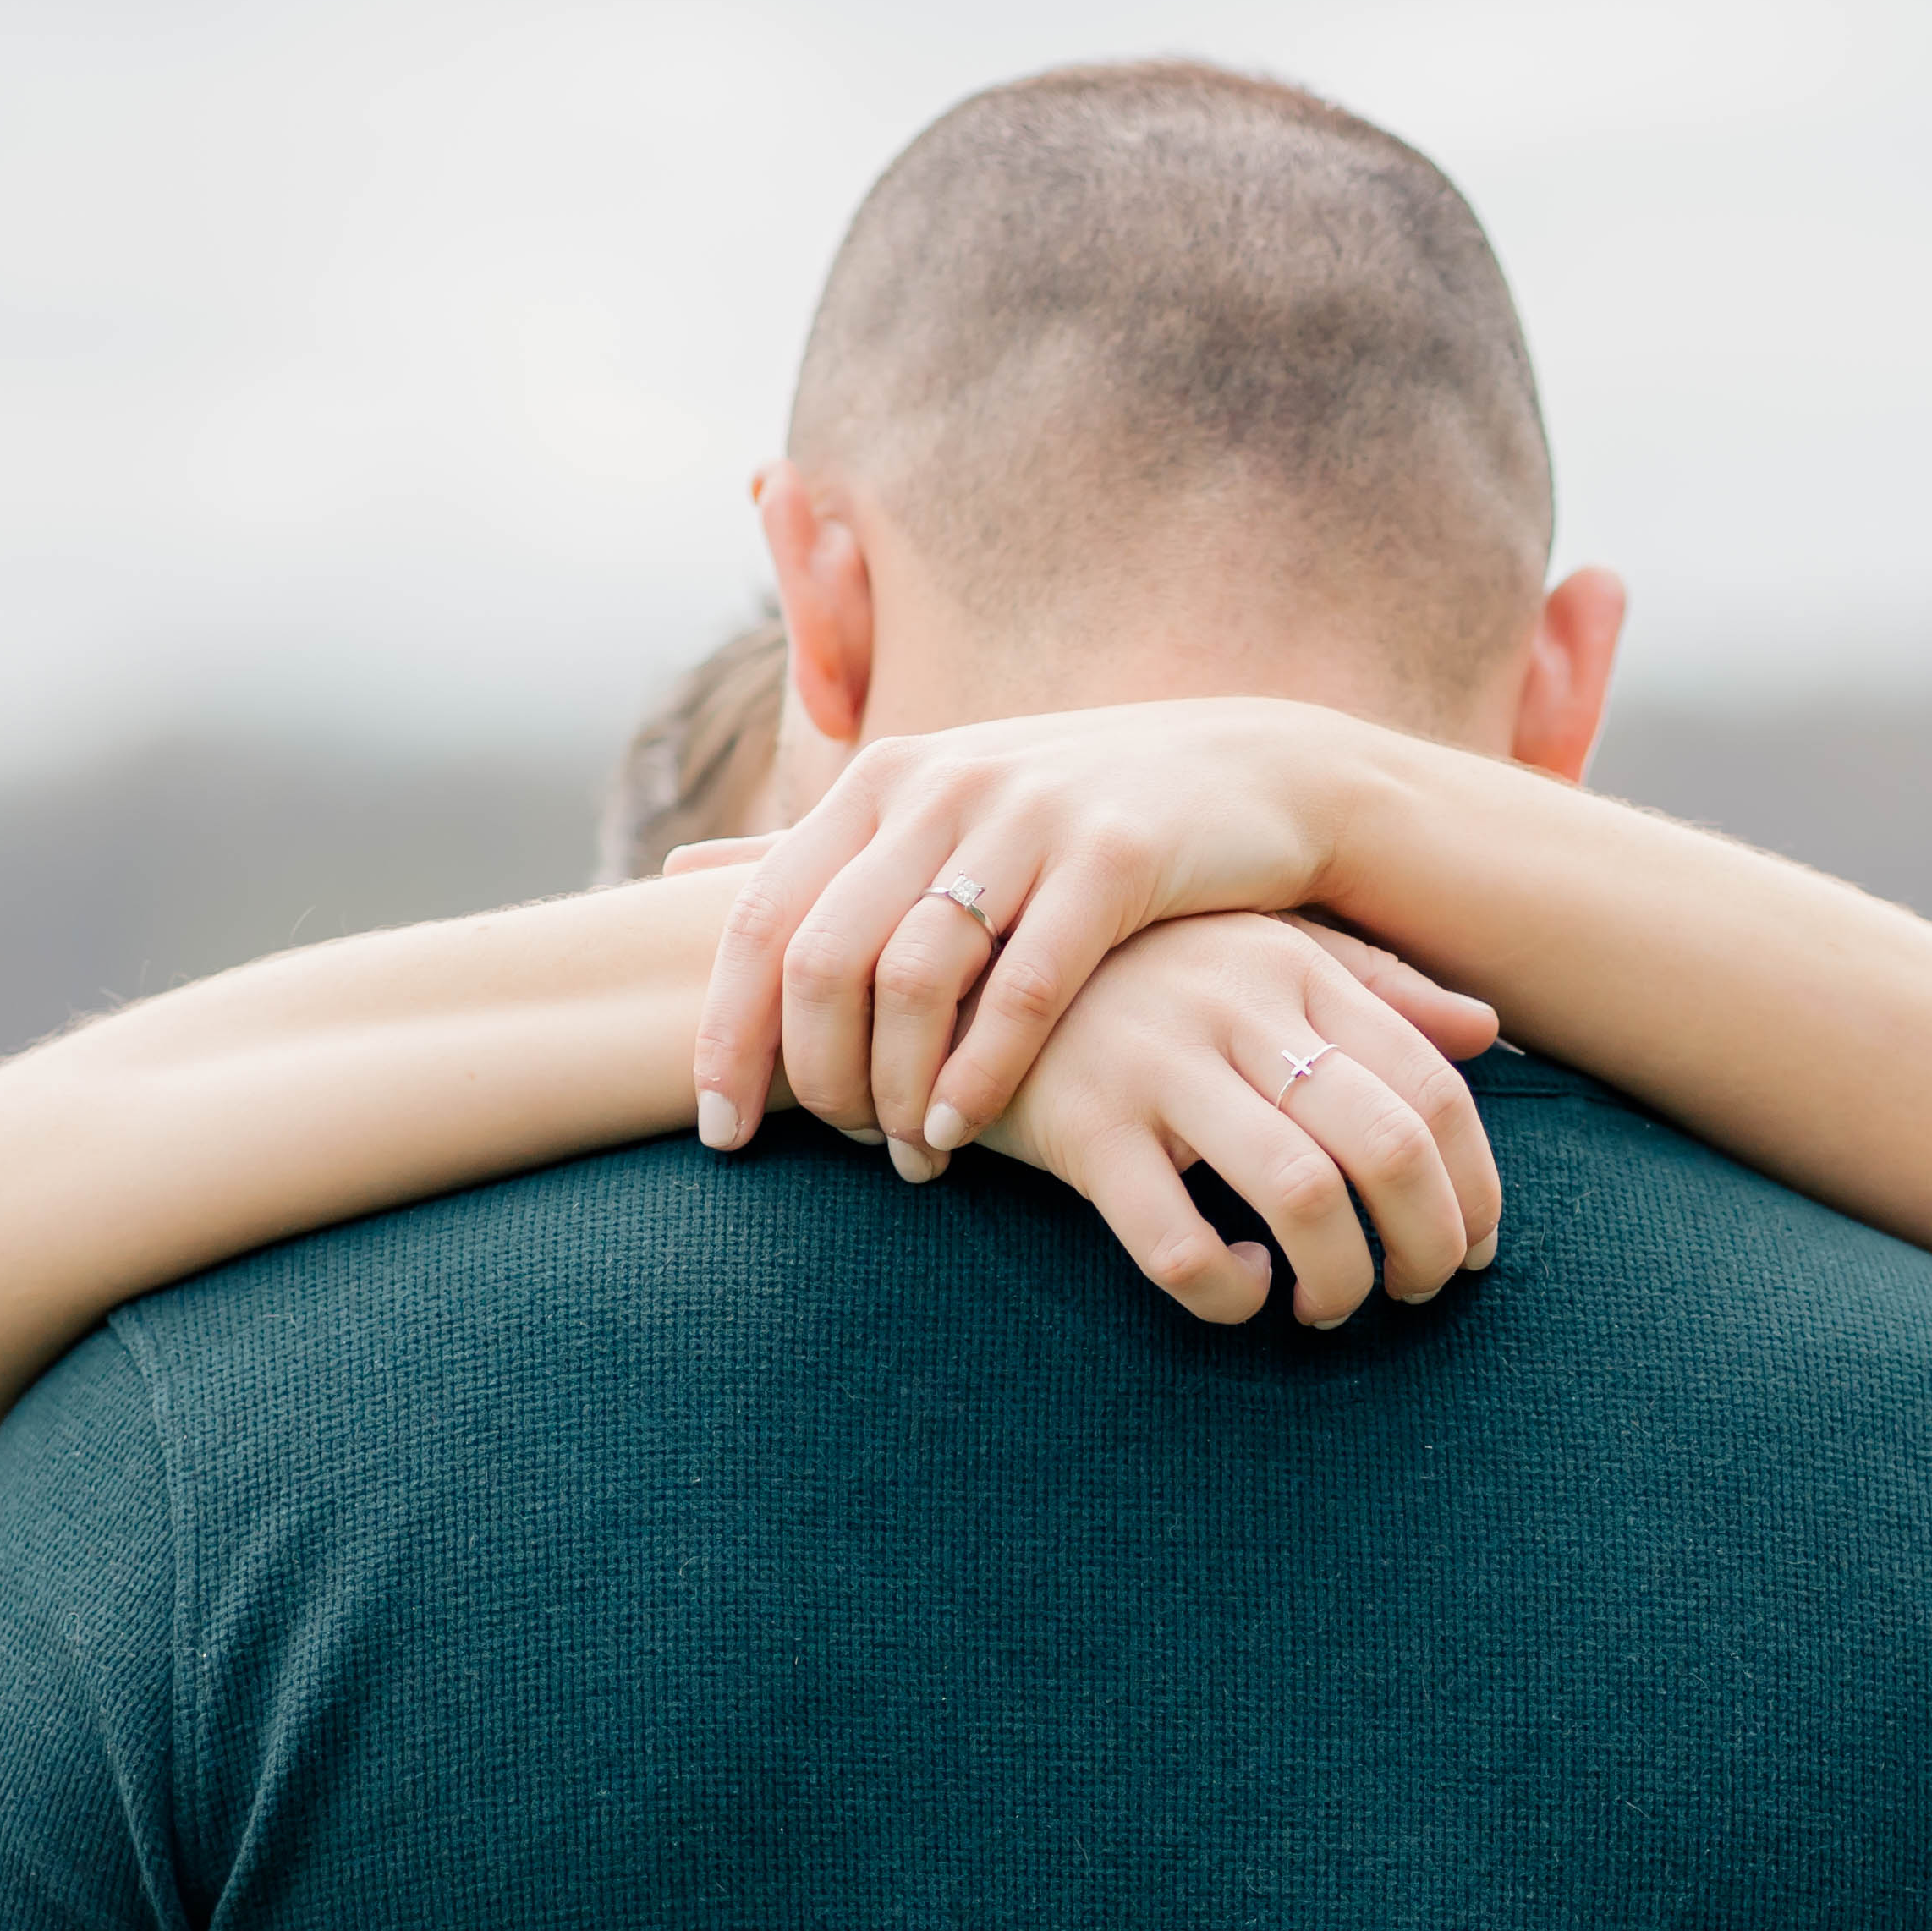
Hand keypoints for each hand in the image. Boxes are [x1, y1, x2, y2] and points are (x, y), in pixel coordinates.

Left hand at [688, 697, 1396, 1159]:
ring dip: (895, 1087)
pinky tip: (963, 1129)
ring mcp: (1027, 816)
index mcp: (883, 780)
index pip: (759, 916)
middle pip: (824, 957)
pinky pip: (1024, 987)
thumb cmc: (1076, 816)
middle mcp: (941, 786)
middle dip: (814, 1075)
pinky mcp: (1116, 856)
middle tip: (836, 1148)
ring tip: (907, 1156)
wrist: (1255, 774)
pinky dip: (981, 1072)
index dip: (725, 1032)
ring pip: (914, 977)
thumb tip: (675, 870)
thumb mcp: (941, 807)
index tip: (721, 1130)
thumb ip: (822, 850)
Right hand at [965, 913, 1505, 1326]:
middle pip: (1390, 1147)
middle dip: (1429, 1247)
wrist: (966, 958)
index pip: (1435, 1086)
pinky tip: (1240, 1285)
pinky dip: (1230, 1289)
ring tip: (1328, 1304)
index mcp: (1296, 964)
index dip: (1477, 1186)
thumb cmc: (1136, 969)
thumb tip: (1487, 1030)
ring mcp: (1158, 1064)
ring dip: (1340, 1282)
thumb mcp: (1257, 949)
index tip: (1475, 1246)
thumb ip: (1373, 984)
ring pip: (1303, 1198)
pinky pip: (1178, 1243)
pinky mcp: (1082, 1128)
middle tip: (1418, 1292)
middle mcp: (1239, 1007)